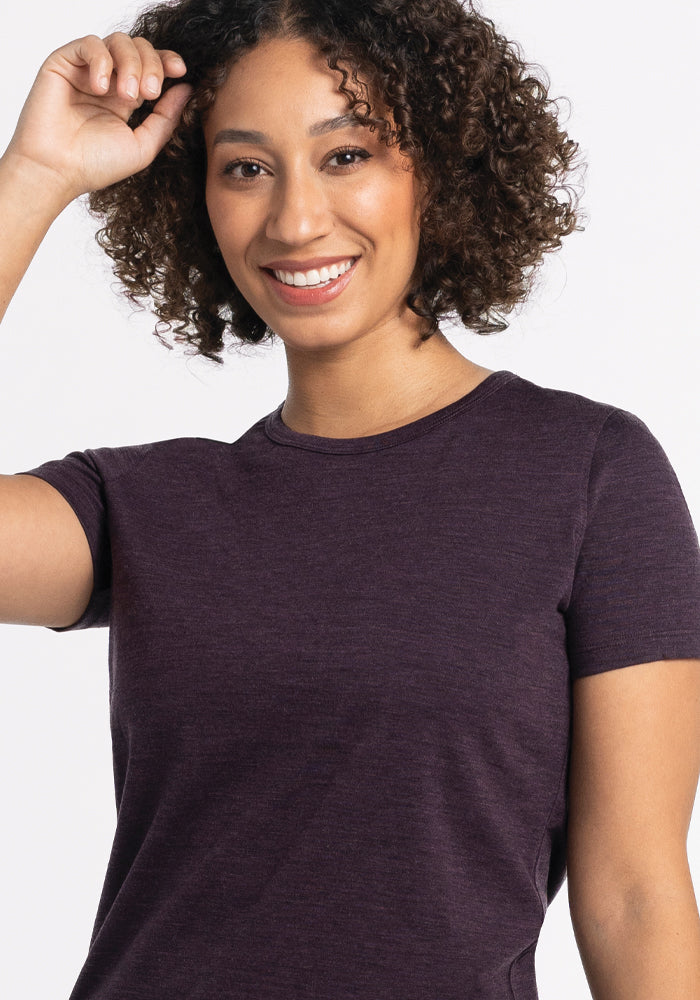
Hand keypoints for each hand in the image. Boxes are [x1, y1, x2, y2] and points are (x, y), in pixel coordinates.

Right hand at [3, 33, 192, 205]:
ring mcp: (86, 71)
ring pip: (118, 41)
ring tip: (127, 95)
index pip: (152, 66)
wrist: (57, 170)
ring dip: (130, 63)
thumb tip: (186, 88)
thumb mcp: (143, 145)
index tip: (181, 70)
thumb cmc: (95, 165)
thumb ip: (166, 118)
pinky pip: (90, 44)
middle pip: (139, 49)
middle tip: (149, 92)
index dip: (167, 61)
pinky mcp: (63, 63)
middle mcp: (108, 81)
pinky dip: (101, 61)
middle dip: (152, 65)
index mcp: (127, 98)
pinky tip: (101, 88)